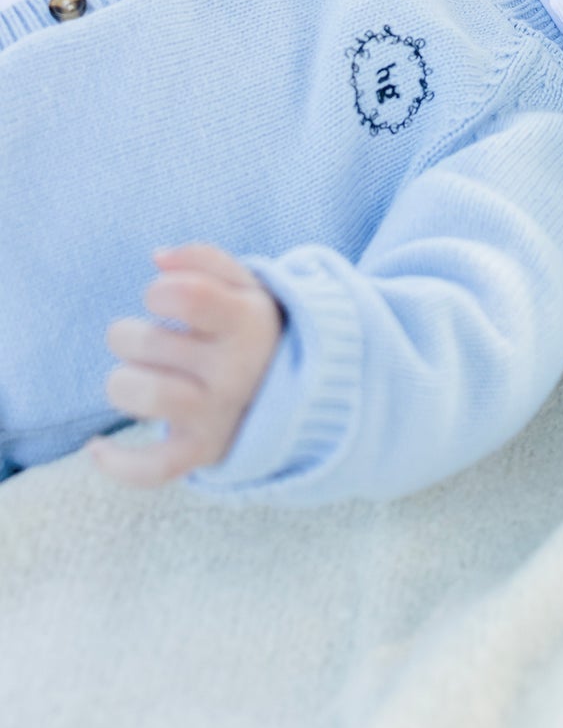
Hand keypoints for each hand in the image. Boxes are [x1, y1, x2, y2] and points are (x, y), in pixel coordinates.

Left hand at [91, 244, 282, 487]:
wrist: (300, 393)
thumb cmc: (253, 330)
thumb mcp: (245, 285)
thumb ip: (204, 259)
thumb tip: (158, 258)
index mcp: (248, 322)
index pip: (187, 295)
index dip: (158, 291)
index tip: (162, 298)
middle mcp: (235, 371)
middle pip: (146, 343)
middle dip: (131, 335)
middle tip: (151, 341)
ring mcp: (217, 415)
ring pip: (141, 395)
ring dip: (123, 381)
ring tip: (136, 377)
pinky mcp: (201, 452)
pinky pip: (151, 468)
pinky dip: (117, 463)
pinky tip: (97, 446)